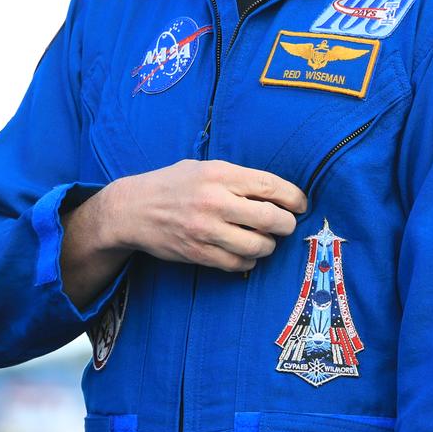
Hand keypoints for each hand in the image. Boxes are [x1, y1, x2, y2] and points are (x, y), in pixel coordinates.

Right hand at [60, 160, 306, 303]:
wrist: (132, 209)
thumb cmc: (171, 184)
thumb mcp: (203, 167)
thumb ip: (236, 177)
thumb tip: (276, 191)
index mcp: (218, 174)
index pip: (270, 186)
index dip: (294, 197)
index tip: (300, 204)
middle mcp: (214, 201)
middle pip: (272, 218)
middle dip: (286, 224)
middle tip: (285, 224)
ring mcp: (206, 230)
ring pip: (259, 245)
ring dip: (269, 245)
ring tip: (264, 239)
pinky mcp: (198, 253)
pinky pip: (239, 264)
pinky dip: (249, 260)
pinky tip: (245, 252)